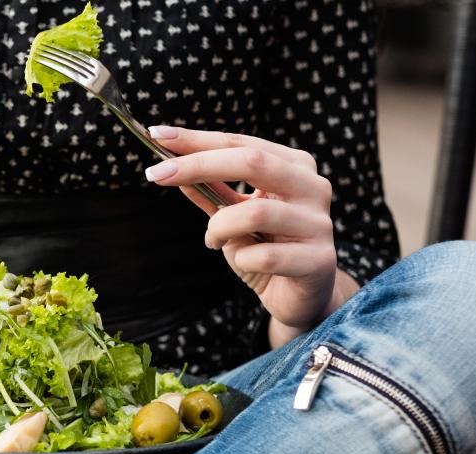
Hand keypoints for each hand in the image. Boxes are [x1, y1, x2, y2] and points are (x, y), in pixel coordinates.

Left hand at [144, 126, 355, 344]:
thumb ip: (209, 191)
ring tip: (212, 239)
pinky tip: (243, 261)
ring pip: (256, 213)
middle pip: (252, 162)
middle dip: (198, 165)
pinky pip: (265, 256)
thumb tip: (170, 164)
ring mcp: (319, 223)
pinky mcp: (319, 260)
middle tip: (156, 174)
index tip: (156, 135)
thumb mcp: (231, 215)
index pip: (240, 143)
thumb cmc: (264, 248)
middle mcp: (313, 187)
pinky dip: (241, 258)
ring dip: (219, 227)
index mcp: (294, 166)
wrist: (298, 297)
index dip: (197, 139)